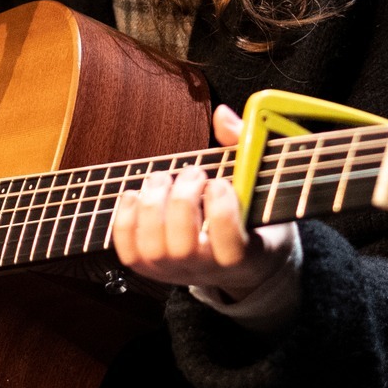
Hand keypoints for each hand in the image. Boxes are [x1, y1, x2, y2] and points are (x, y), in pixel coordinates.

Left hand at [111, 104, 294, 295]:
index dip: (222, 211)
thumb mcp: (262, 186)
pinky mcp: (149, 268)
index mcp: (245, 256)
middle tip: (193, 173)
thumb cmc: (253, 216)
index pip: (231, 247)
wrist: (241, 261)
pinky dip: (125, 218)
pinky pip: (128, 249)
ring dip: (152, 204)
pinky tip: (137, 194)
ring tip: (162, 178)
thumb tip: (221, 115)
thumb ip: (245, 147)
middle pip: (182, 247)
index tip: (220, 182)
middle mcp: (206, 270)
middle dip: (182, 200)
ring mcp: (174, 272)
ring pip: (152, 247)